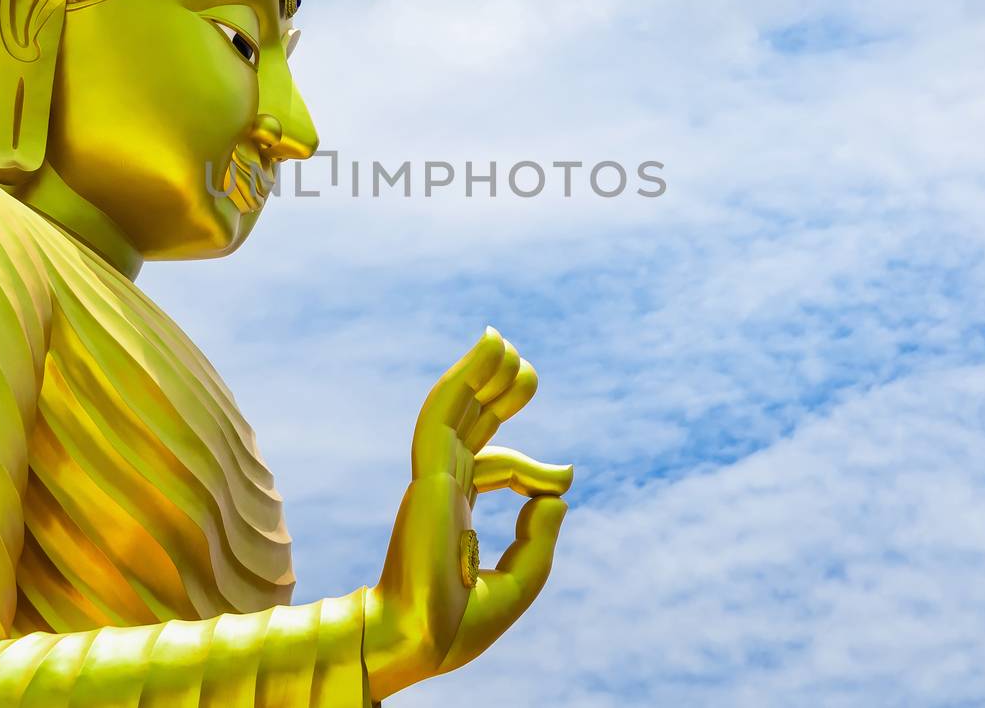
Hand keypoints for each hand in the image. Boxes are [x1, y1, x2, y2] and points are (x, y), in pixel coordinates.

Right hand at [365, 328, 572, 699]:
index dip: (534, 468)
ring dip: (478, 374)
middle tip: (526, 370)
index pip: (494, 468)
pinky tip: (487, 352)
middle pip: (469, 425)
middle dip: (496, 394)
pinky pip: (443, 416)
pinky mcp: (430, 476)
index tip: (565, 478)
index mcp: (455, 512)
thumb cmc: (458, 625)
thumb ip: (539, 541)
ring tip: (503, 344)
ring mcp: (434, 479)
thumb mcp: (518, 581)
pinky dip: (464, 380)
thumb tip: (560, 496)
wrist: (419, 641)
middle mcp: (442, 488)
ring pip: (454, 410)